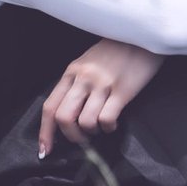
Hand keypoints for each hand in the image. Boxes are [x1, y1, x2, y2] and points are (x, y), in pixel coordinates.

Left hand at [38, 38, 164, 157]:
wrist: (141, 35)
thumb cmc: (115, 51)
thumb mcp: (87, 62)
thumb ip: (75, 83)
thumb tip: (66, 114)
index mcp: (71, 72)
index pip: (50, 107)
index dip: (46, 132)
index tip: (46, 150)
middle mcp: (83, 78)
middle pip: (63, 117)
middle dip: (71, 136)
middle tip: (81, 140)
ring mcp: (102, 84)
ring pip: (85, 122)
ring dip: (92, 133)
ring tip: (100, 127)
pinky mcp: (122, 91)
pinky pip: (107, 119)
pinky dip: (108, 128)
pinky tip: (113, 123)